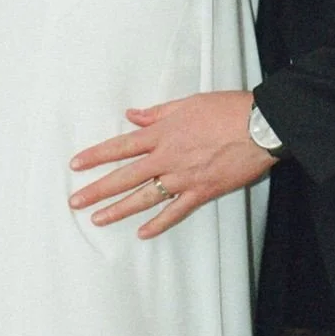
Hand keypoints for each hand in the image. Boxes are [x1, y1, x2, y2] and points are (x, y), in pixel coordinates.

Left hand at [69, 91, 273, 238]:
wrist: (260, 125)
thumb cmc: (227, 109)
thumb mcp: (189, 103)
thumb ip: (158, 112)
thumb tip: (133, 116)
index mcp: (163, 132)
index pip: (121, 146)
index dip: (96, 155)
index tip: (76, 164)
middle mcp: (168, 157)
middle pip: (125, 175)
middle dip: (97, 189)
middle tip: (75, 201)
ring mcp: (184, 178)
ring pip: (144, 197)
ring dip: (119, 209)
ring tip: (98, 219)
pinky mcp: (202, 192)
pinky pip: (175, 211)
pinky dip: (158, 223)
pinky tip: (142, 232)